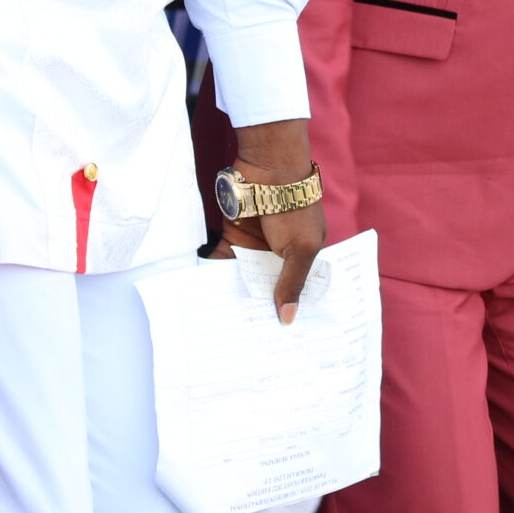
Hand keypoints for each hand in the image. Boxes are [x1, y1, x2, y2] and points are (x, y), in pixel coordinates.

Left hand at [217, 117, 323, 323]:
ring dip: (237, 296)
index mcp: (305, 257)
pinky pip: (223, 265)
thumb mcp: (301, 249)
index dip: (291, 309)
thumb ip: (291, 283)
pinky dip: (216, 280)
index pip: (298, 289)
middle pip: (269, 287)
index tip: (282, 338)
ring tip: (227, 328)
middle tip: (251, 341)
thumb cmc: (294, 208)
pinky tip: (208, 302)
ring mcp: (256, 248)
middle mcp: (280, 256)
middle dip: (261, 308)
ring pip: (245, 279)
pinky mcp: (234, 241)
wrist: (268, 171)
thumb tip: (288, 319)